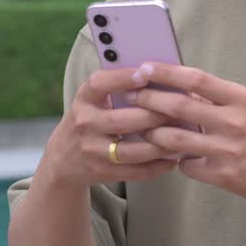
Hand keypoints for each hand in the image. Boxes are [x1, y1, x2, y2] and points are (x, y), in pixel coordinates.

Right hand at [40, 67, 181, 189]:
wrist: (64, 158)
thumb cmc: (90, 119)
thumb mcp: (93, 100)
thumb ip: (117, 88)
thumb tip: (159, 76)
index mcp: (83, 100)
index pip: (100, 84)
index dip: (123, 78)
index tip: (146, 72)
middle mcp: (85, 124)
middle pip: (122, 120)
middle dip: (154, 115)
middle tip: (180, 110)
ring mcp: (92, 151)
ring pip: (132, 150)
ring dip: (160, 144)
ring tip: (182, 136)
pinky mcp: (102, 172)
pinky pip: (136, 171)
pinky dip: (158, 166)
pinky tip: (174, 158)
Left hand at [130, 63, 245, 206]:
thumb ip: (219, 98)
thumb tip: (180, 87)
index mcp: (242, 98)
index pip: (196, 79)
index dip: (165, 72)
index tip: (144, 68)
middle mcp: (234, 122)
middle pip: (180, 106)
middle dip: (149, 99)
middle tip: (131, 96)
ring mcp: (229, 150)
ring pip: (176, 139)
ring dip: (154, 133)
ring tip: (142, 128)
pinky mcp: (225, 175)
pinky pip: (188, 166)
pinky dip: (176, 161)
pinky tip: (173, 158)